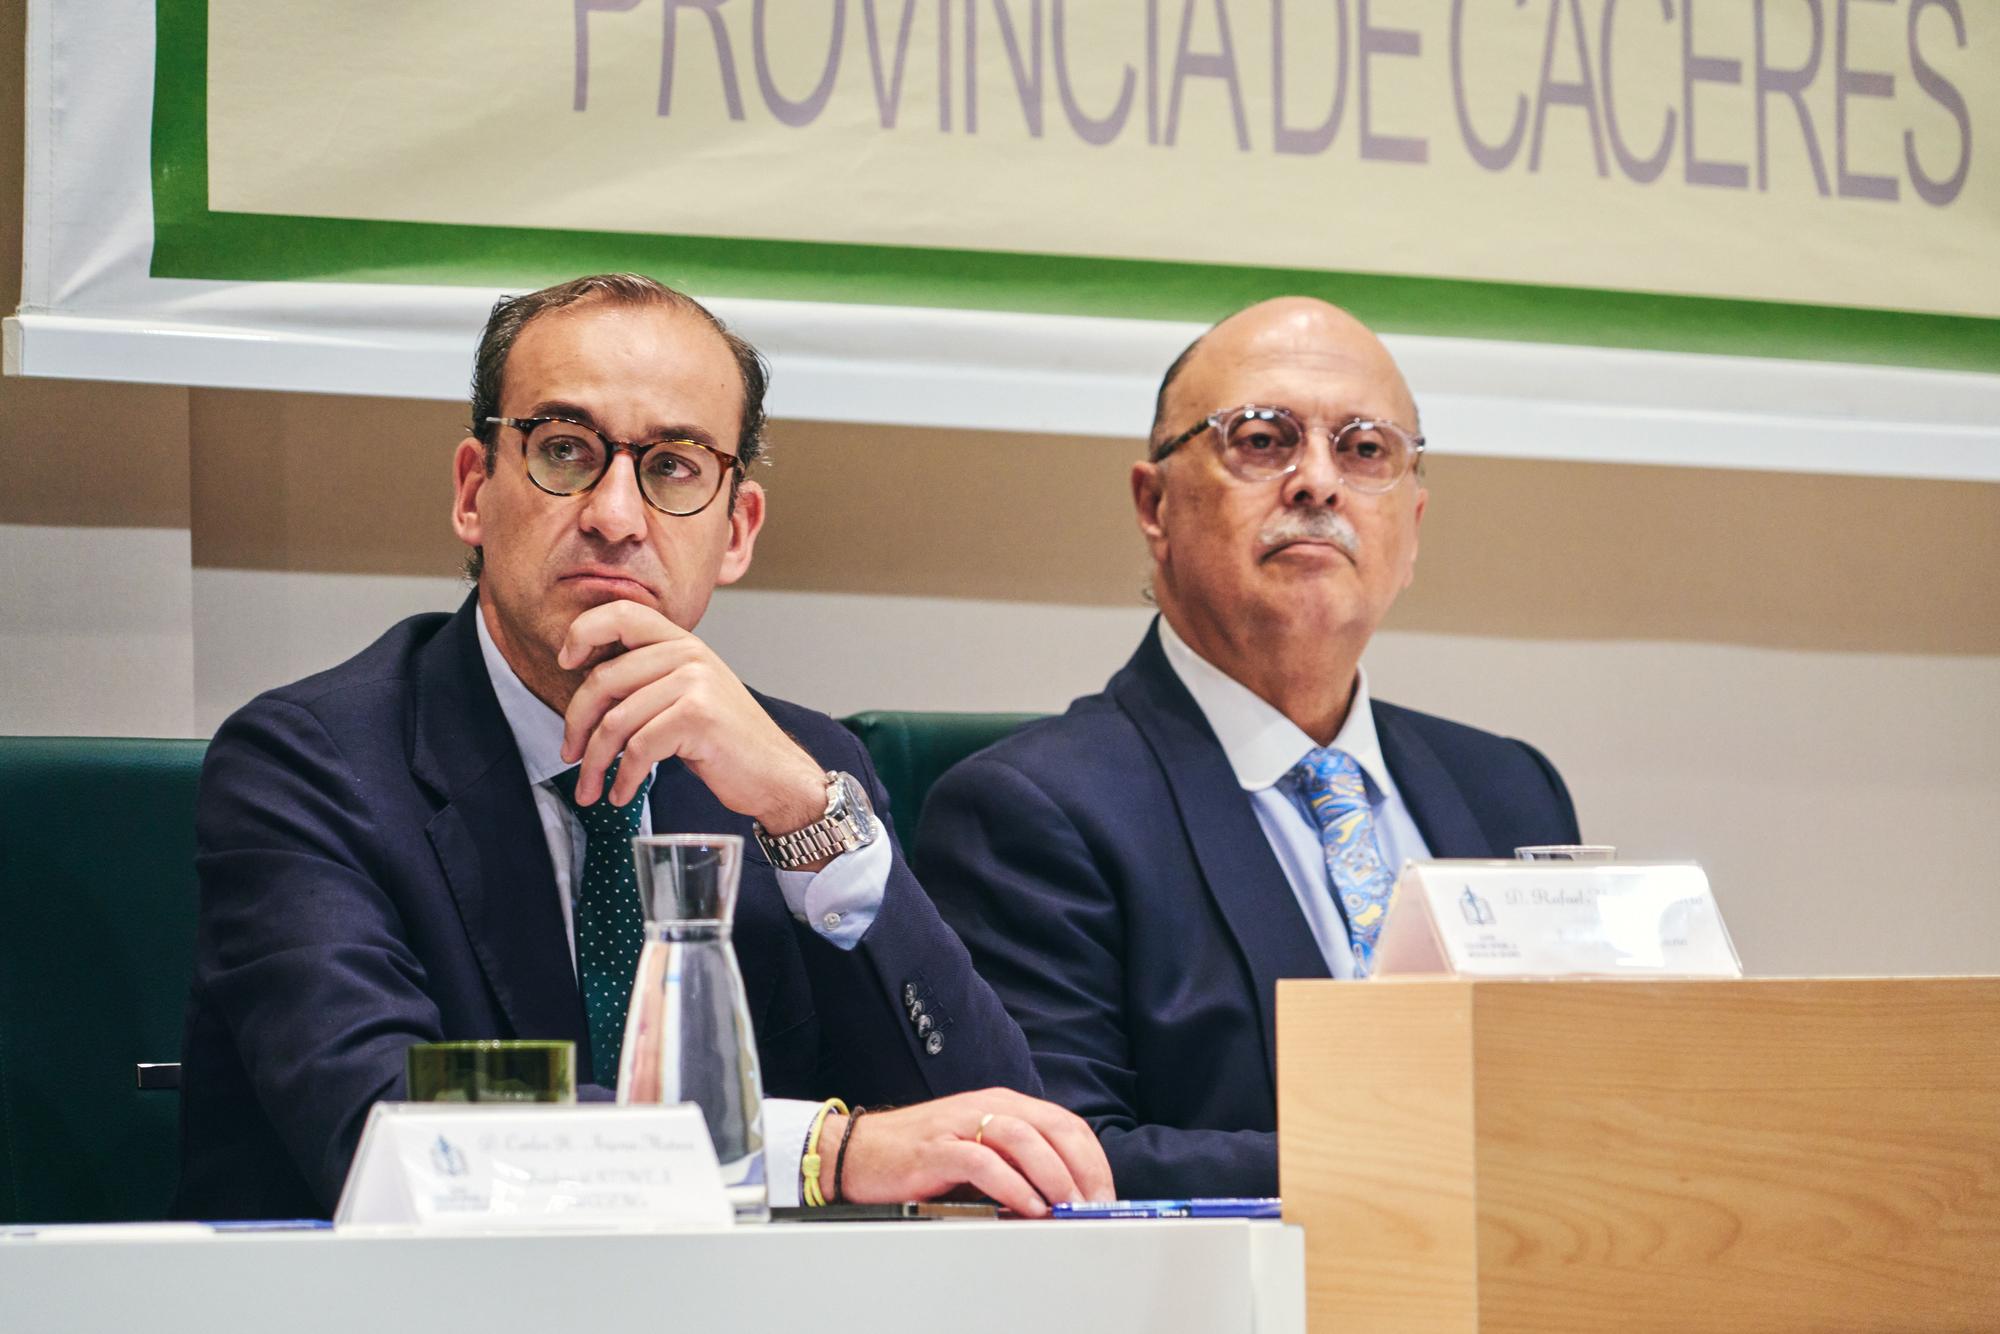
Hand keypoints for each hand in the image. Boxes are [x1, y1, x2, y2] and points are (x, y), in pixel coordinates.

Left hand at [557, 601, 827, 833]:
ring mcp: (695, 683)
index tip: (565, 663)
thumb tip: (586, 696)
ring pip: (616, 722)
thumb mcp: (688, 696)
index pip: (622, 614)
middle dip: (576, 724)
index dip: (584, 632)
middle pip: (604, 679)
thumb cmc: (725, 742)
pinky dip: (624, 778)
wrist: (774, 773)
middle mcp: (689, 654)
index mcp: (683, 643)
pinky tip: (621, 794)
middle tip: (569, 755)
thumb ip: (647, 682)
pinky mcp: (698, 716)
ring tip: (590, 789)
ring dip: (595, 763)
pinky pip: (639, 749)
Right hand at [820, 1089, 1113, 1217]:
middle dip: (1083, 1169)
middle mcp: (987, 1106)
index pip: (1066, 1124)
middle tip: (1095, 1206)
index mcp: (1004, 1104)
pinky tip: (1029, 1207)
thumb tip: (1065, 1199)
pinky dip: (1013, 1186)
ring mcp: (962, 1124)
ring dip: (1053, 1175)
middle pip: (1054, 1127)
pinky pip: (984, 1163)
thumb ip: (1018, 1165)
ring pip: (1024, 1140)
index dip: (1093, 1159)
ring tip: (1067, 1207)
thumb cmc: (922, 1156)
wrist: (857, 1151)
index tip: (1106, 1195)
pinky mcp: (938, 1148)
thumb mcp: (980, 1152)